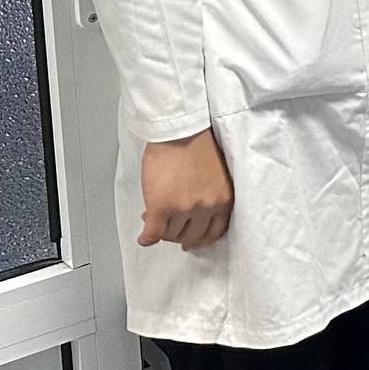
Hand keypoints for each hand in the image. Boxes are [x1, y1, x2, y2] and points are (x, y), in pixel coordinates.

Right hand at [138, 129, 233, 248]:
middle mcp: (206, 207)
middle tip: (168, 227)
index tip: (192, 239)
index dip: (200, 238)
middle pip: (191, 236)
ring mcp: (183, 208)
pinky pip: (152, 234)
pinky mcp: (161, 207)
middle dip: (178, 234)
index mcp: (223, 199)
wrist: (181, 131)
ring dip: (161, 230)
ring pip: (170, 234)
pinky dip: (146, 238)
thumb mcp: (215, 176)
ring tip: (154, 219)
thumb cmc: (198, 144)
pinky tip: (144, 236)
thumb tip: (188, 216)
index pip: (214, 232)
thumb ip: (207, 197)